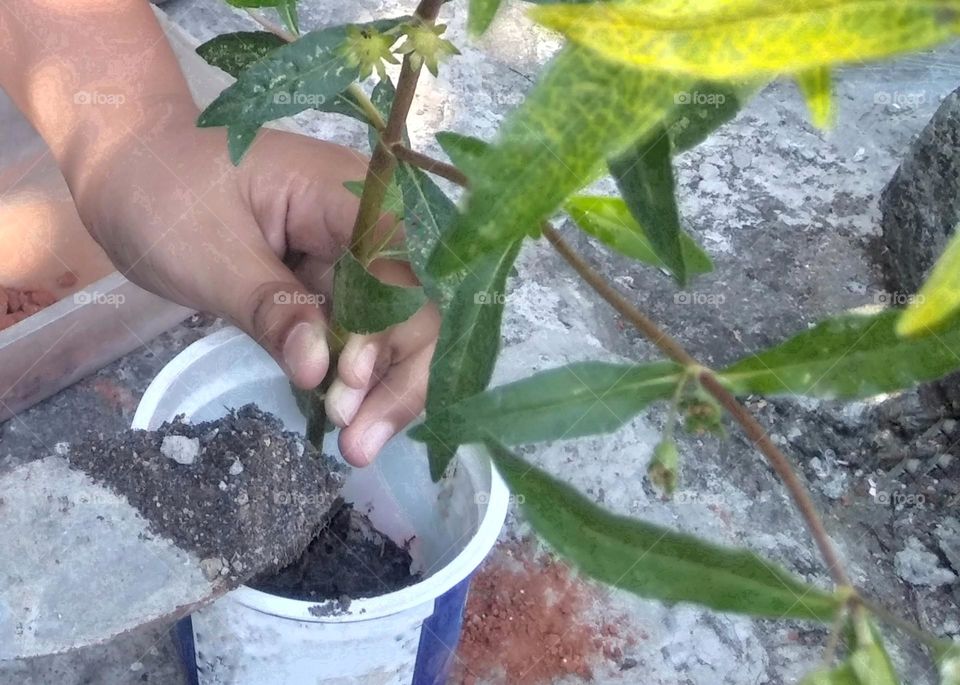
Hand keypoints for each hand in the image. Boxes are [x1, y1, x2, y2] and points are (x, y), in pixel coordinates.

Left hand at [71, 103, 437, 465]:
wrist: (129, 168)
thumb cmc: (162, 193)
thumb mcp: (210, 256)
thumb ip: (270, 309)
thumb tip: (320, 371)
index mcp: (343, 193)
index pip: (398, 263)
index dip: (390, 326)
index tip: (350, 381)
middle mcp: (367, 222)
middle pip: (415, 301)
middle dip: (397, 373)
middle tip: (360, 443)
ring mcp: (352, 254)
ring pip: (395, 326)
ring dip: (381, 386)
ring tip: (356, 444)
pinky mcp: (334, 280)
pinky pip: (360, 330)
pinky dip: (353, 374)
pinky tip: (347, 417)